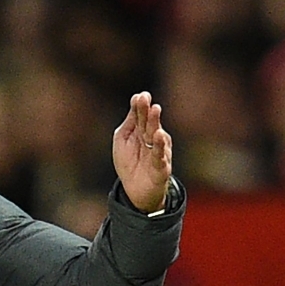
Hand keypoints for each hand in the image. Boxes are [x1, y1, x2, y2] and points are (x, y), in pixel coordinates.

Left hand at [113, 91, 171, 212]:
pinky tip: (158, 136)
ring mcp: (159, 153)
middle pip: (149, 124)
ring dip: (155, 124)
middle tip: (146, 100)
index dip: (140, 107)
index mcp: (142, 132)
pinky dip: (160, 147)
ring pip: (157, 137)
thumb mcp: (123, 139)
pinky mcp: (161, 168)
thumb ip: (130, 122)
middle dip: (147, 112)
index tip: (140, 96)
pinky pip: (160, 156)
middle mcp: (153, 140)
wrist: (135, 190)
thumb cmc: (129, 162)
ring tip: (155, 110)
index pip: (141, 117)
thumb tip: (135, 100)